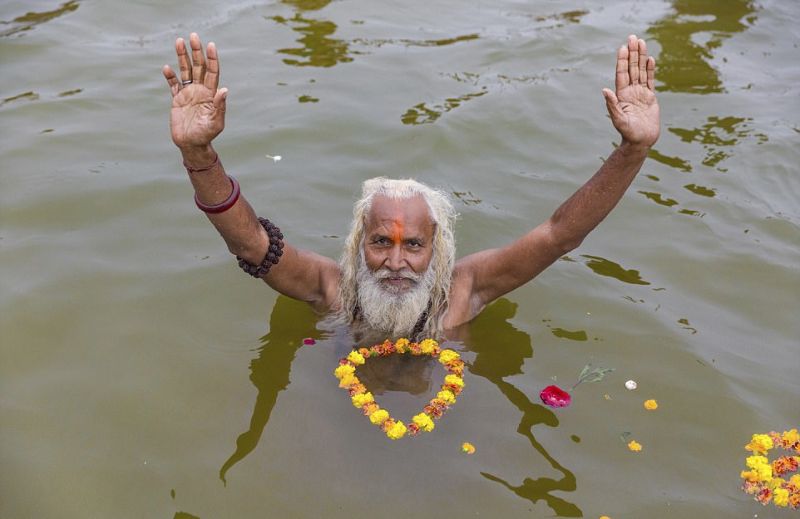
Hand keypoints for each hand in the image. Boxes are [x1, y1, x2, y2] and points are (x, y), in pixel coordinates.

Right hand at [162, 33, 227, 150]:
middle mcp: (200, 90)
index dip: (212, 59)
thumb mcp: (216, 122)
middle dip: (197, 51)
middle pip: (199, 66)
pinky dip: (170, 76)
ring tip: (179, 41)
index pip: (212, 72)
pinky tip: (167, 68)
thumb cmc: (207, 135)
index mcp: (211, 94)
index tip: (210, 45)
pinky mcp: (177, 99)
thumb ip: (220, 106)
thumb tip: (224, 89)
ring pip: (185, 71)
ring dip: (182, 57)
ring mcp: (188, 93)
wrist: (192, 145)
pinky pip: (173, 84)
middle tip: (193, 36)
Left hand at [602, 35, 659, 147]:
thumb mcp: (619, 119)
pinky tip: (650, 59)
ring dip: (641, 57)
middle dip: (632, 53)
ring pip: (641, 71)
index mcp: (621, 95)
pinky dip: (650, 70)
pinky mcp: (649, 97)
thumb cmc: (628, 133)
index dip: (622, 61)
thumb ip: (612, 105)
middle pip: (631, 68)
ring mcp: (640, 93)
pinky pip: (650, 80)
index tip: (623, 47)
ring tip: (641, 42)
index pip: (622, 74)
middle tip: (633, 37)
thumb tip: (604, 90)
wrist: (641, 141)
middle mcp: (630, 92)